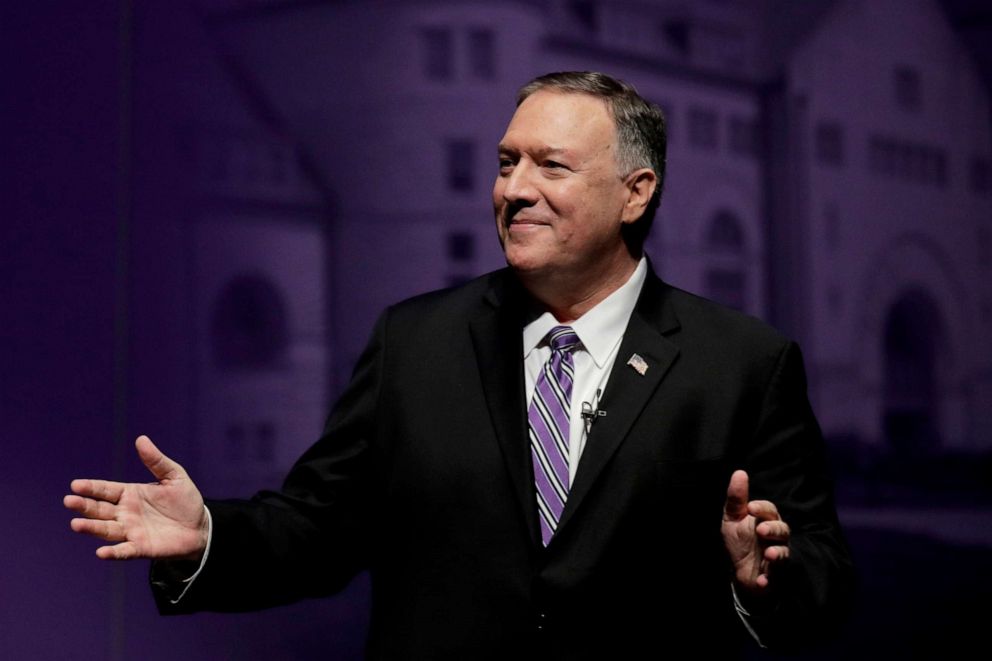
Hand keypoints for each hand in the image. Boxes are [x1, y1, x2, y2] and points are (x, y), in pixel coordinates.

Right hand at [64, 435, 207, 560]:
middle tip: (69, 501)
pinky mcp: (141, 548)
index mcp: (130, 494)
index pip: (105, 490)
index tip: (75, 485)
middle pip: (99, 510)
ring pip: (106, 530)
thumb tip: (141, 439)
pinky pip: (124, 551)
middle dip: (84, 506)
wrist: (201, 527)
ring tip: (76, 524)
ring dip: (91, 528)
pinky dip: (113, 553)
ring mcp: (131, 531)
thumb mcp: (174, 476)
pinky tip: (101, 553)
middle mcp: (125, 513)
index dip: (91, 488)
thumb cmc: (185, 500)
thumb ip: (156, 461)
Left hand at [722, 469, 790, 593]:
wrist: (740, 571)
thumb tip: (739, 472)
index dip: (761, 508)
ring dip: (777, 553)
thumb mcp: (732, 519)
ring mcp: (777, 556)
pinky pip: (775, 577)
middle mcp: (775, 537)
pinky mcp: (774, 575)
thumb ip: (736, 499)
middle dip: (772, 529)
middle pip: (781, 530)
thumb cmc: (739, 541)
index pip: (769, 510)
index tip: (750, 508)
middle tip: (760, 529)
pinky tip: (761, 580)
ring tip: (769, 554)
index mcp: (766, 520)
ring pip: (784, 552)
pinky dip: (768, 579)